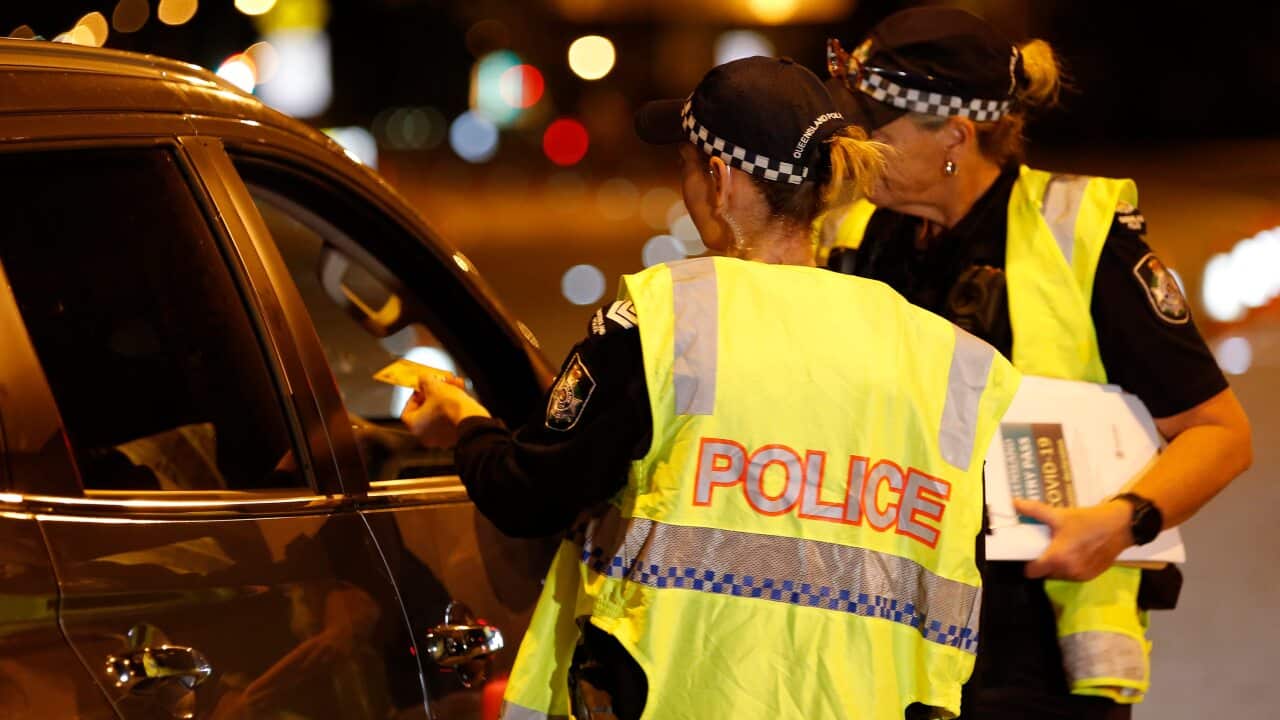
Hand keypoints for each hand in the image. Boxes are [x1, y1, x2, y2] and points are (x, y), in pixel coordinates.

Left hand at [400, 375, 489, 446]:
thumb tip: (424, 379)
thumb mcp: (433, 385)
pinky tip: (461, 394)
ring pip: (440, 413)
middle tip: (440, 384)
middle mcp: (426, 435)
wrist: (472, 419)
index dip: (416, 395)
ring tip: (455, 385)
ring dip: (446, 398)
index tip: (423, 387)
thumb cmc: (450, 407)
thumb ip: (424, 380)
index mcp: (415, 427)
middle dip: (435, 394)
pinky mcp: (455, 436)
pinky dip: (454, 407)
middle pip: (426, 410)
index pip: (408, 409)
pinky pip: (451, 419)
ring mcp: (441, 438)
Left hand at [1015, 498, 1133, 580]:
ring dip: (1058, 565)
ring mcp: (1081, 576)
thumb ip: (1034, 510)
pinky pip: (1073, 574)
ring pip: (1060, 575)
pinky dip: (1071, 566)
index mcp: (1057, 558)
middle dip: (1044, 561)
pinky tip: (1076, 552)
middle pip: (1046, 573)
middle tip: (1047, 546)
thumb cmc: (1088, 520)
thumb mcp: (1059, 514)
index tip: (1029, 554)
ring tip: (1062, 547)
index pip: (1032, 572)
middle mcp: (1068, 571)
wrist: (1120, 526)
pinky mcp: (1092, 576)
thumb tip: (1013, 503)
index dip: (1028, 564)